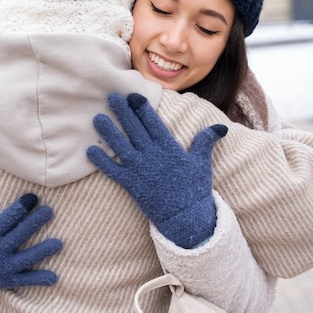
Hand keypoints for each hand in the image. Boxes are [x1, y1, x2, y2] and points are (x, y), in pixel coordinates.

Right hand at [0, 186, 62, 300]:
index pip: (6, 220)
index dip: (19, 208)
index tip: (33, 197)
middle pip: (19, 235)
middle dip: (34, 223)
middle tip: (50, 211)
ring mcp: (3, 268)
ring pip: (26, 259)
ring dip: (42, 252)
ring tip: (59, 243)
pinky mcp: (7, 281)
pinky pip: (25, 280)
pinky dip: (39, 280)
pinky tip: (54, 278)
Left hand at [87, 93, 226, 248]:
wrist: (186, 218)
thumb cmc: (195, 189)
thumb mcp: (201, 163)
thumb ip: (205, 141)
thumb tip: (221, 127)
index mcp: (169, 148)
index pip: (153, 122)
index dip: (142, 107)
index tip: (132, 95)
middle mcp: (153, 155)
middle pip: (135, 129)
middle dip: (123, 112)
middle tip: (111, 97)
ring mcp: (141, 170)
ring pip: (121, 146)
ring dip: (108, 132)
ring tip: (97, 118)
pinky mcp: (131, 185)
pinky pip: (113, 171)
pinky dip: (101, 161)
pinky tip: (90, 150)